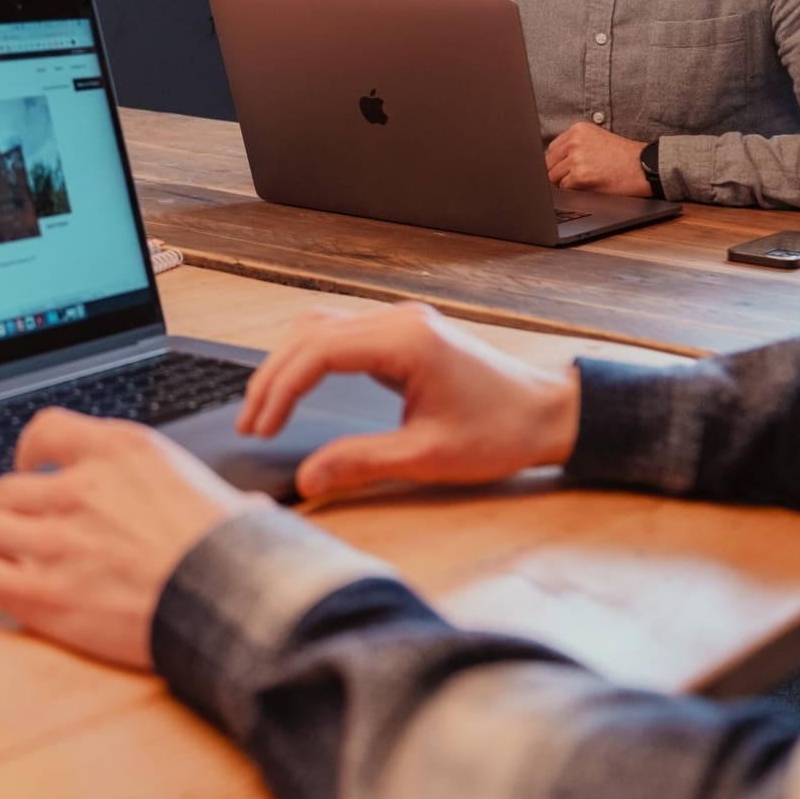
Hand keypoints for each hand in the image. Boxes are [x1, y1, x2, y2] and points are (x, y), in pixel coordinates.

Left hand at [0, 408, 255, 669]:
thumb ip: (207, 498)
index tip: (21, 465)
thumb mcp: (222, 496)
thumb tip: (248, 510)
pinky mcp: (44, 591)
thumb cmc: (238, 554)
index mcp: (121, 450)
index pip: (49, 430)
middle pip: (5, 487)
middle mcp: (79, 486)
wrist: (235, 602)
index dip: (26, 450)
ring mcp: (56, 538)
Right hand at [237, 302, 580, 498]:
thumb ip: (362, 462)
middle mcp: (398, 320)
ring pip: (319, 327)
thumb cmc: (499, 434)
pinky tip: (297, 389)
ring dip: (287, 364)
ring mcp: (400, 321)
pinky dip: (310, 359)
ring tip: (264, 409)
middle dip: (273, 378)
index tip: (260, 427)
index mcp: (405, 341)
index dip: (281, 389)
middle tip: (250, 423)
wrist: (549, 413)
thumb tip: (307, 478)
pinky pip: (340, 334)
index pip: (318, 351)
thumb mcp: (428, 457)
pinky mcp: (402, 332)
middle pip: (309, 333)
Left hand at [545, 121, 649, 195]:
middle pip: (549, 163)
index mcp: (577, 130)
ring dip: (566, 183)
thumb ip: (575, 144)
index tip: (566, 168)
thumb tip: (553, 160)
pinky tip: (589, 186)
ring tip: (586, 181)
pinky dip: (574, 191)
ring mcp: (576, 159)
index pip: (552, 149)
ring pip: (554, 177)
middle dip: (559, 173)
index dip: (558, 162)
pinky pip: (565, 188)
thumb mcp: (597, 138)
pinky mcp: (580, 176)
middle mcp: (575, 142)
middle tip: (575, 178)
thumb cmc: (625, 156)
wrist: (644, 166)